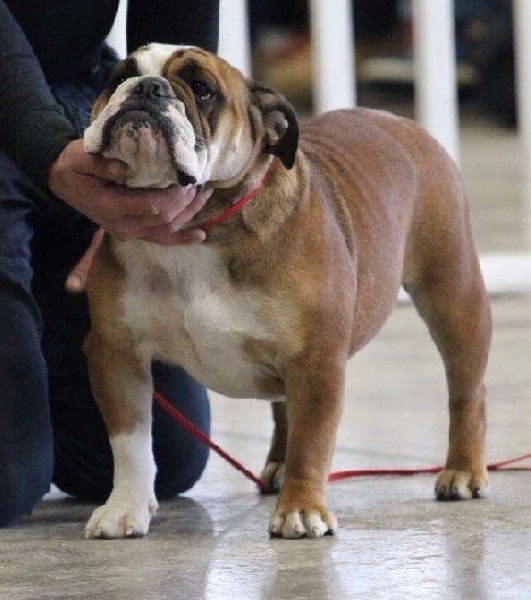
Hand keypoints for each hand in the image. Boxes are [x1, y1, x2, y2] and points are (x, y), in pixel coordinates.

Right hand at [48, 139, 209, 242]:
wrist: (64, 182)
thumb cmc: (74, 167)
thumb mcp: (80, 158)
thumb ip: (100, 163)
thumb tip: (126, 166)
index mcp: (111, 207)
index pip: (152, 206)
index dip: (174, 195)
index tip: (187, 178)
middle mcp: (123, 226)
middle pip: (165, 218)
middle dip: (185, 201)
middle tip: (197, 181)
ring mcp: (130, 232)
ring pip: (167, 229)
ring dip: (189, 214)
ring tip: (206, 195)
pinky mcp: (135, 232)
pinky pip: (162, 239)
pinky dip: (182, 238)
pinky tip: (200, 234)